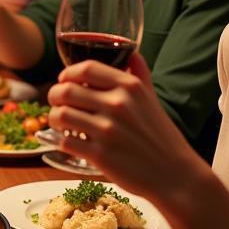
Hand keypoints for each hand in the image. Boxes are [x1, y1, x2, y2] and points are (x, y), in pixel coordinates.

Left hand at [46, 53, 202, 200]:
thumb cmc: (161, 137)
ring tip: (59, 123)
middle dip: (53, 95)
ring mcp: (108, 130)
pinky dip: (60, 140)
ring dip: (53, 118)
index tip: (64, 80)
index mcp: (130, 87)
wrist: (175, 176)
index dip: (67, 73)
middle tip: (56, 103)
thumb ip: (139, 75)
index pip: (85, 68)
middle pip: (65, 90)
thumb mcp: (152, 100)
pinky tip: (67, 141)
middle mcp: (119, 105)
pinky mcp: (100, 155)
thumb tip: (131, 53)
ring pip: (60, 114)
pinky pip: (65, 141)